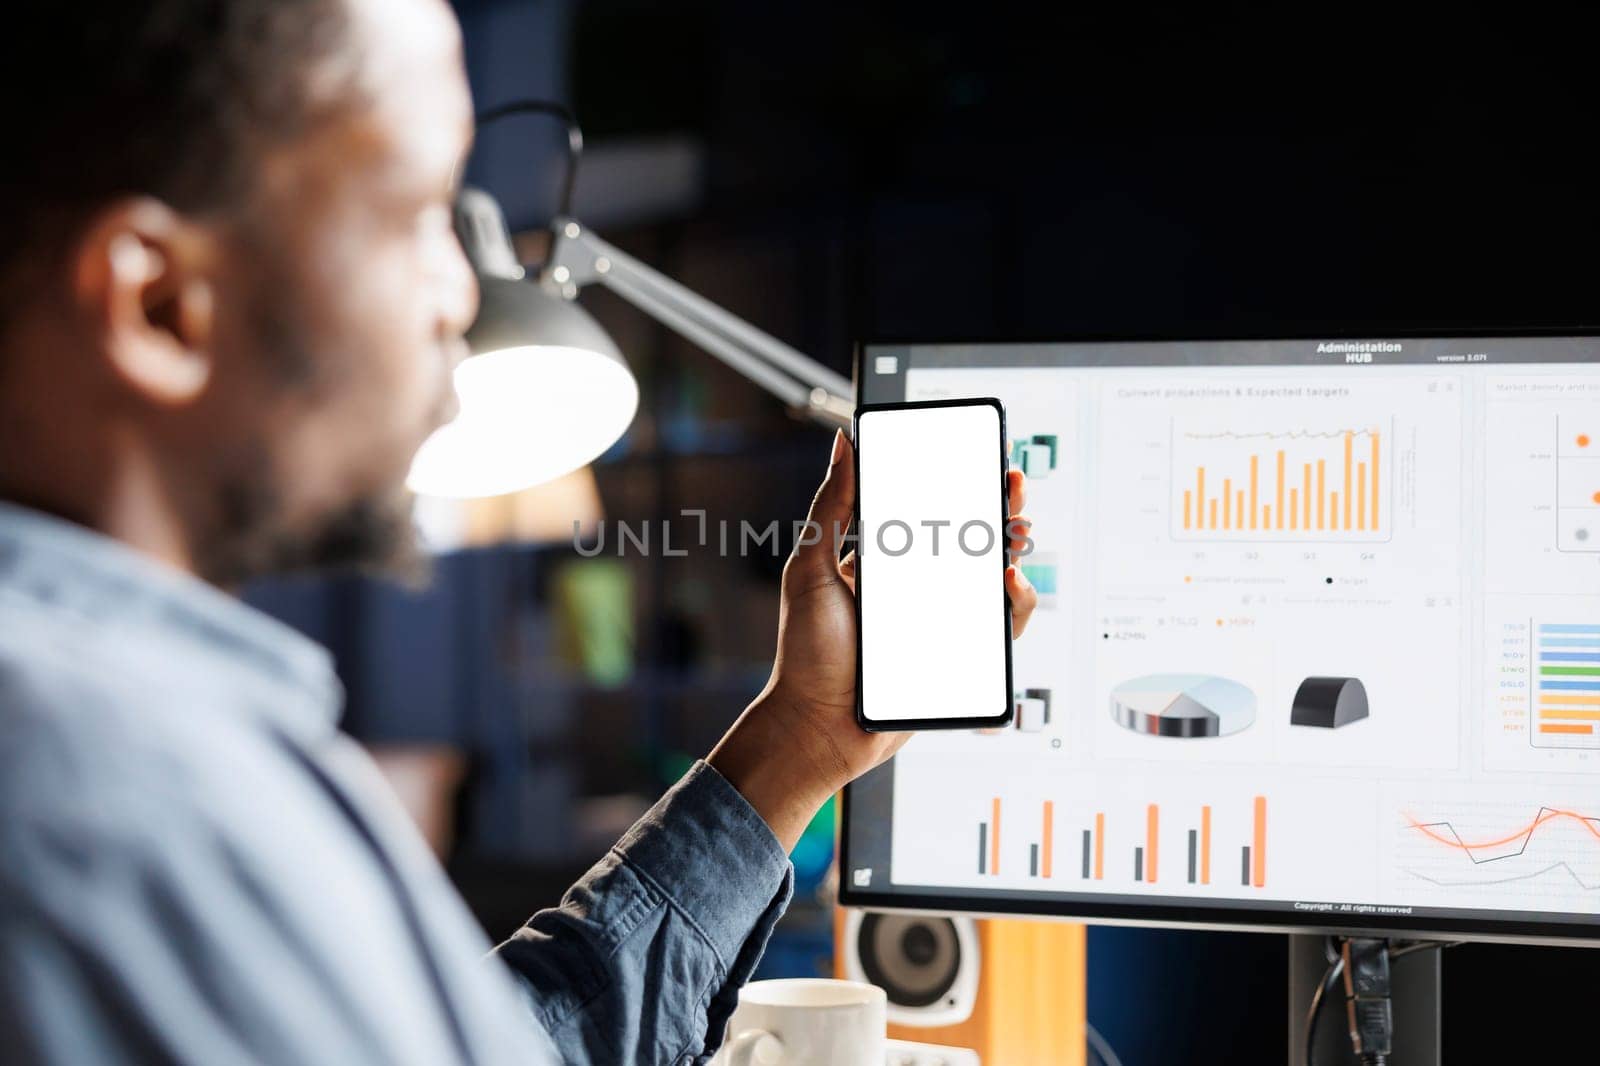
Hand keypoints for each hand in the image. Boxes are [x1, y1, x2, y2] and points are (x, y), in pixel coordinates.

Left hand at [709, 429, 1038, 849]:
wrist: (818, 727)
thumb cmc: (806, 654)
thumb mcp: (810, 567)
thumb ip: (830, 506)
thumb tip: (843, 443)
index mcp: (881, 562)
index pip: (927, 510)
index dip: (957, 482)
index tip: (979, 457)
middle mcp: (914, 589)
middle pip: (969, 538)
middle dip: (998, 507)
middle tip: (1011, 486)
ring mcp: (940, 621)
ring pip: (992, 576)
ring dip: (1014, 547)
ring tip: (1017, 530)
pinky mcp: (960, 655)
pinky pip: (1001, 624)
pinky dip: (1017, 600)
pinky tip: (1008, 579)